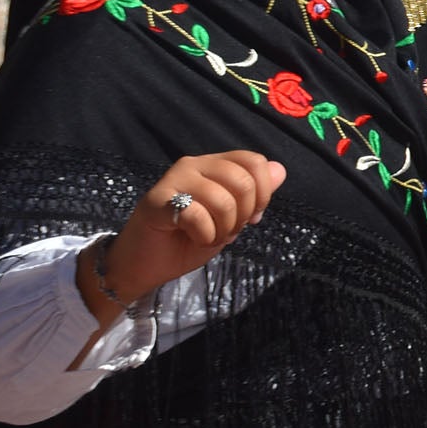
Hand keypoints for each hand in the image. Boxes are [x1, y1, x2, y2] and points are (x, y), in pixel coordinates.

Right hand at [87, 151, 285, 327]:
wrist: (146, 265)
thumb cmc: (188, 240)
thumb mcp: (232, 218)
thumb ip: (255, 195)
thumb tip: (280, 169)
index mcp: (214, 164)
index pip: (254, 162)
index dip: (263, 193)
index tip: (253, 217)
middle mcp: (194, 164)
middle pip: (243, 181)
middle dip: (242, 216)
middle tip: (226, 231)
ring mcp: (173, 179)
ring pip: (223, 200)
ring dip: (223, 229)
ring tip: (209, 237)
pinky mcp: (156, 199)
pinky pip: (197, 215)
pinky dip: (204, 235)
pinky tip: (194, 239)